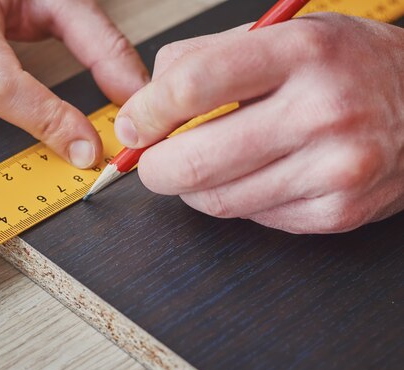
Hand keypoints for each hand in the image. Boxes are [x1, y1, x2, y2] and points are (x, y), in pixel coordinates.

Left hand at [114, 14, 403, 233]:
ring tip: (202, 165)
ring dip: (191, 188)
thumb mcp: (285, 35)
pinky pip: (253, 218)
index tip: (135, 124)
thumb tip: (145, 104)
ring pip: (217, 200)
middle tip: (152, 160)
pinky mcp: (336, 212)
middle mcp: (321, 112)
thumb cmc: (349, 67)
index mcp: (301, 53)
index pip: (192, 86)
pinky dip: (236, 200)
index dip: (147, 112)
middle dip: (155, 168)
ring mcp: (333, 169)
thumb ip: (206, 58)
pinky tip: (252, 176)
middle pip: (196, 161)